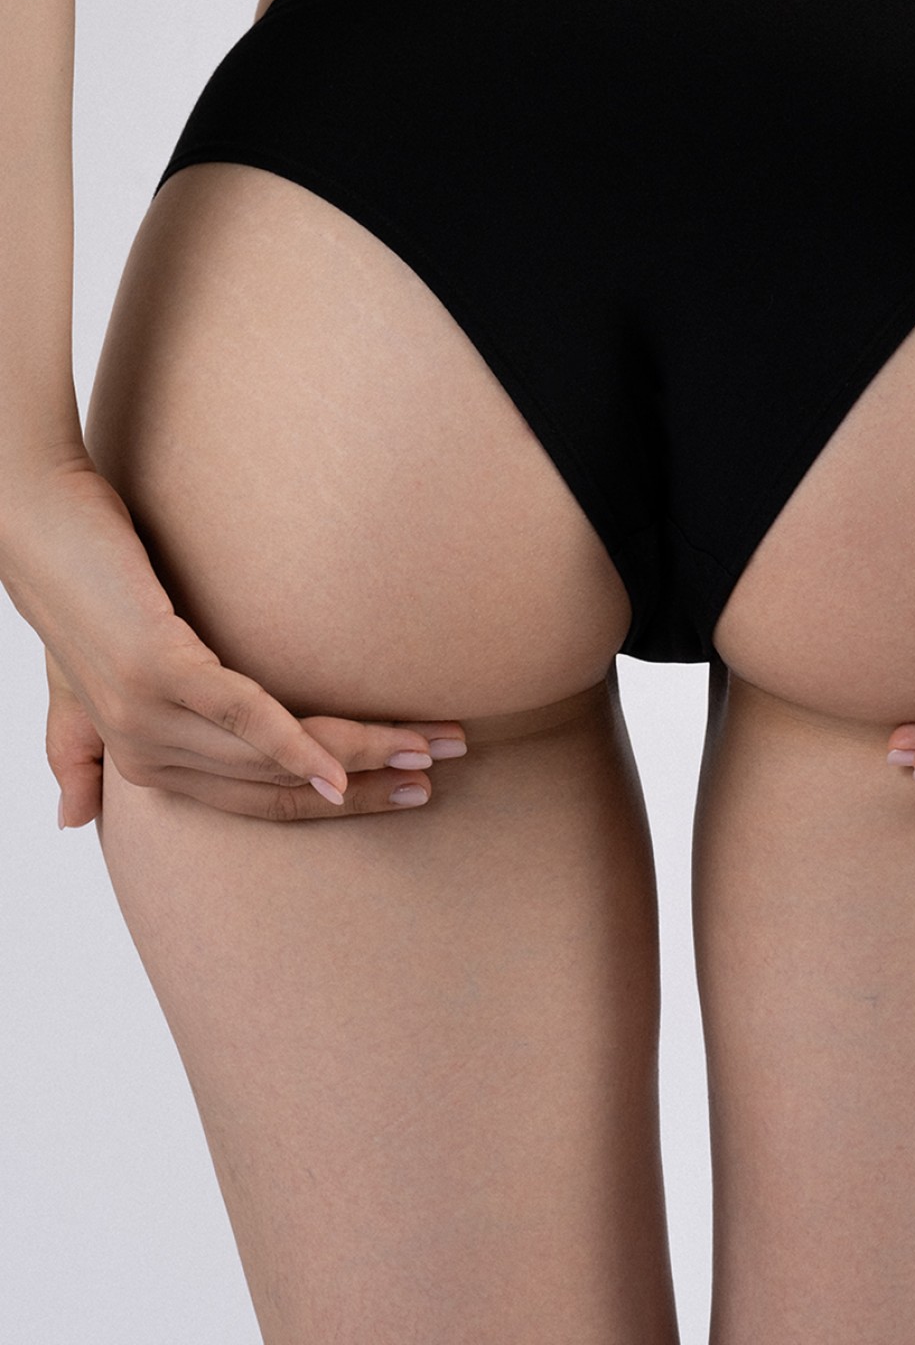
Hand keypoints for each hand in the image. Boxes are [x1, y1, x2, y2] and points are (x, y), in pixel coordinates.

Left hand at [1, 458, 466, 826]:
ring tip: (433, 742)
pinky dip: (298, 743)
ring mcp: (149, 716)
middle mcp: (146, 753)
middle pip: (281, 787)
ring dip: (364, 752)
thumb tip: (66, 823)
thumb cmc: (71, 589)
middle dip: (372, 783)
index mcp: (143, 763)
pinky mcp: (158, 670)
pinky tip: (345, 762)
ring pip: (276, 755)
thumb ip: (74, 749)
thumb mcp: (70, 685)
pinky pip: (245, 715)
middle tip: (441, 771)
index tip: (408, 792)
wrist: (34, 525)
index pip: (262, 801)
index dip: (341, 805)